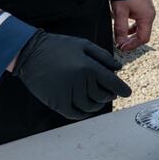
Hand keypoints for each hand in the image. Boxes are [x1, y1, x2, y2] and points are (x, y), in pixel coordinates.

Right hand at [12, 31, 131, 119]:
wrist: (30, 53)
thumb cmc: (58, 46)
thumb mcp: (84, 45)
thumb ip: (103, 57)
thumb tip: (118, 68)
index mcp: (89, 67)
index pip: (112, 84)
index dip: (123, 90)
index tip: (127, 93)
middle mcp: (80, 82)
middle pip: (102, 96)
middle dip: (110, 95)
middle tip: (111, 93)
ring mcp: (67, 93)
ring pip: (90, 107)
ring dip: (97, 105)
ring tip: (98, 100)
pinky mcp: (56, 102)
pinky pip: (74, 114)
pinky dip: (83, 114)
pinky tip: (86, 109)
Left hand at [111, 0, 155, 51]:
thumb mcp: (120, 12)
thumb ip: (120, 28)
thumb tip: (120, 43)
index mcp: (146, 18)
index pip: (143, 38)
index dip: (132, 45)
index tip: (120, 47)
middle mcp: (150, 15)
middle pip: (143, 34)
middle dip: (131, 41)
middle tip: (119, 44)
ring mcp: (148, 11)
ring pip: (141, 28)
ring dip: (131, 34)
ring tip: (120, 36)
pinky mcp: (144, 8)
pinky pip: (140, 22)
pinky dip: (132, 27)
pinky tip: (124, 25)